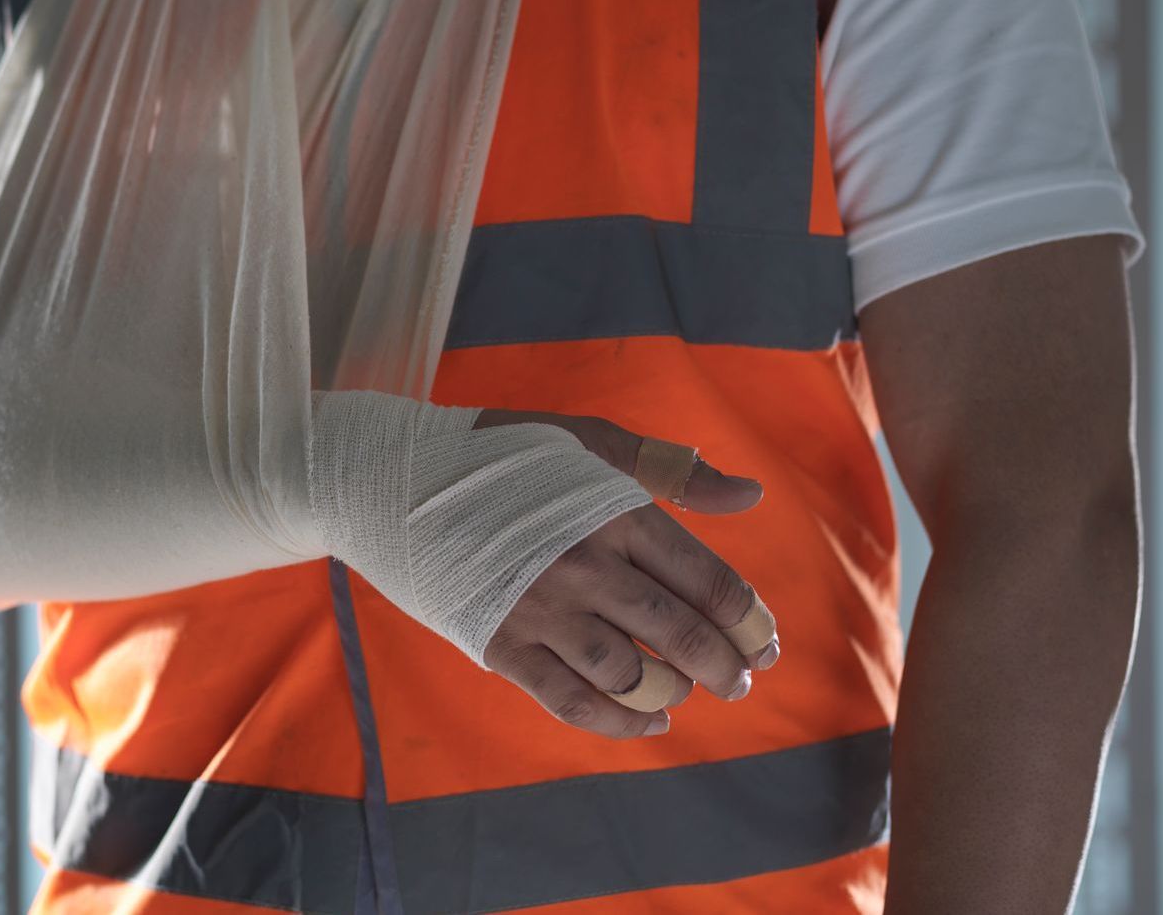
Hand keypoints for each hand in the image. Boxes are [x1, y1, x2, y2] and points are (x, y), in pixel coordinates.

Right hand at [474, 410, 777, 739]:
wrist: (397, 478)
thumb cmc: (502, 453)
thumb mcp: (590, 441)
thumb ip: (672, 471)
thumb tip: (751, 498)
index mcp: (616, 513)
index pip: (706, 579)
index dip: (747, 620)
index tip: (765, 643)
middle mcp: (585, 566)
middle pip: (678, 633)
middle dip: (722, 666)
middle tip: (740, 682)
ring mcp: (541, 610)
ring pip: (629, 674)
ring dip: (670, 692)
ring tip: (684, 693)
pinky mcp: (501, 644)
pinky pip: (570, 699)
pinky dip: (617, 721)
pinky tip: (647, 721)